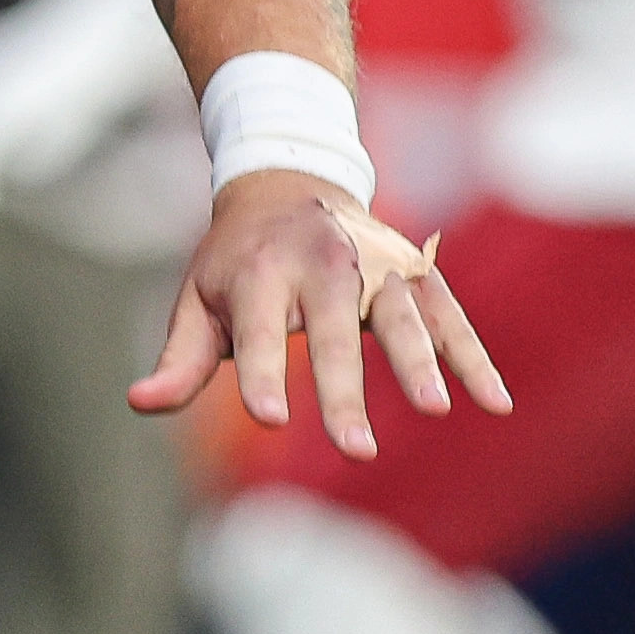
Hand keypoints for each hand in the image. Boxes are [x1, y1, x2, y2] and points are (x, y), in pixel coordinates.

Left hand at [134, 171, 508, 458]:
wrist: (288, 181)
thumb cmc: (236, 261)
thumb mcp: (198, 300)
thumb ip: (181, 360)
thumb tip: (139, 403)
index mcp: (260, 273)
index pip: (260, 329)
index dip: (263, 373)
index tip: (268, 418)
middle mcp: (321, 262)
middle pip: (332, 329)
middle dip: (344, 389)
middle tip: (356, 452)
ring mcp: (374, 265)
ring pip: (398, 314)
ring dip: (419, 360)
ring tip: (433, 409)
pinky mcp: (413, 274)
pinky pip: (447, 316)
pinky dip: (471, 355)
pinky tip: (495, 403)